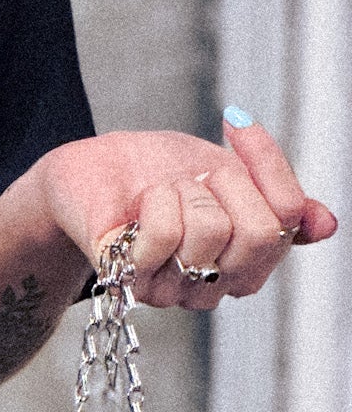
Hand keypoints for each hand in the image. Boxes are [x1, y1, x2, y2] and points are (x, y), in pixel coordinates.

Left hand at [40, 115, 337, 311]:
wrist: (86, 169)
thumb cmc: (153, 170)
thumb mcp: (224, 171)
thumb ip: (276, 199)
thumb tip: (326, 225)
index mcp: (249, 259)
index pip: (288, 217)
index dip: (268, 163)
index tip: (236, 121)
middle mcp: (217, 286)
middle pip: (259, 234)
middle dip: (225, 184)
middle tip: (192, 175)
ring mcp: (173, 290)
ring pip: (210, 232)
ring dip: (182, 192)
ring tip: (159, 194)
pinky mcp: (130, 280)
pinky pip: (165, 238)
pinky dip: (153, 204)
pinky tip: (137, 209)